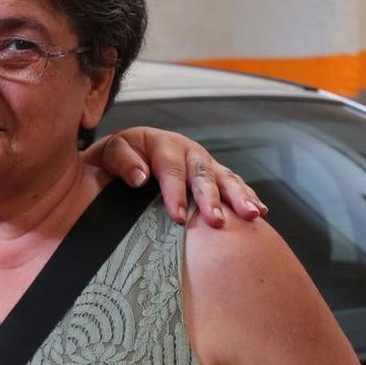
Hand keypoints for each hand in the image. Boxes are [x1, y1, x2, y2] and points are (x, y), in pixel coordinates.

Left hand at [85, 127, 267, 226]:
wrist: (113, 161)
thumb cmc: (109, 164)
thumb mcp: (106, 156)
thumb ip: (120, 161)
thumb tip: (140, 177)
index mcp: (157, 142)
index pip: (169, 168)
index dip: (174, 192)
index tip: (176, 216)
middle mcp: (184, 149)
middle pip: (201, 173)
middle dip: (210, 198)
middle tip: (215, 222)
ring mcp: (200, 161)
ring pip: (223, 177)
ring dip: (237, 197)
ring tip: (250, 214)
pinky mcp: (211, 174)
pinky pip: (233, 184)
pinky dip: (247, 196)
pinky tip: (259, 211)